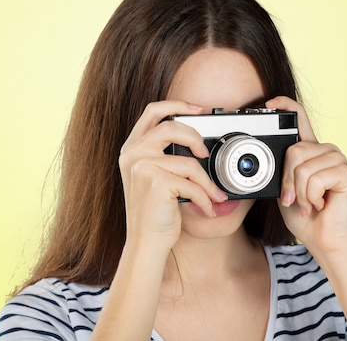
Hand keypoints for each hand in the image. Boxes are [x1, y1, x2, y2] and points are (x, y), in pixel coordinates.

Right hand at [118, 100, 226, 249]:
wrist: (146, 243)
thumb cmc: (155, 212)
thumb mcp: (155, 177)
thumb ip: (166, 156)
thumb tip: (199, 142)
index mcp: (132, 148)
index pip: (153, 111)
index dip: (177, 104)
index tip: (198, 108)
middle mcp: (133, 154)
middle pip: (171, 126)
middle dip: (196, 138)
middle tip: (205, 154)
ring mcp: (142, 167)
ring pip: (189, 162)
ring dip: (208, 182)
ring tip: (214, 195)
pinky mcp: (156, 183)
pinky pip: (193, 184)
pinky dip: (205, 199)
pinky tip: (207, 208)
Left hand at [266, 96, 346, 254]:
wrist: (323, 239)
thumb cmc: (305, 216)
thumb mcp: (285, 189)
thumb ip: (281, 170)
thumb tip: (268, 158)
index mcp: (310, 151)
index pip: (300, 119)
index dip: (285, 106)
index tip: (269, 103)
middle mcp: (325, 151)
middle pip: (295, 149)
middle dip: (289, 181)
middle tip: (295, 200)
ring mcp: (337, 160)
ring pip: (303, 165)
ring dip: (301, 192)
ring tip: (310, 203)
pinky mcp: (346, 172)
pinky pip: (316, 178)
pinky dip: (312, 196)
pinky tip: (322, 203)